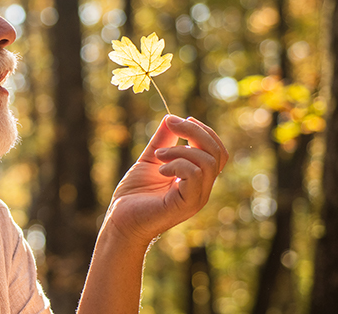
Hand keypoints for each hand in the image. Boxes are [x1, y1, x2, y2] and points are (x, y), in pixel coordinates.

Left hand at [103, 115, 227, 244]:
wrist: (120, 219)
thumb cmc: (133, 194)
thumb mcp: (151, 159)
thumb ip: (162, 140)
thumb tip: (170, 117)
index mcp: (197, 177)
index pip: (217, 151)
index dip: (203, 131)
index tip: (179, 120)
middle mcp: (202, 188)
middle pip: (217, 152)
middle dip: (196, 132)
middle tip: (172, 125)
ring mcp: (197, 197)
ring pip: (208, 162)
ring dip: (181, 150)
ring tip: (159, 156)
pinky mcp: (187, 204)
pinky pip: (195, 174)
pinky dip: (177, 164)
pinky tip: (160, 170)